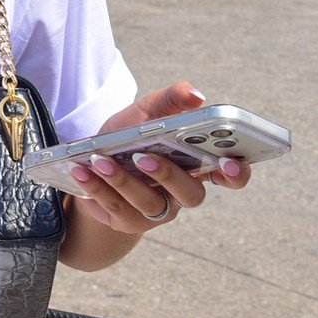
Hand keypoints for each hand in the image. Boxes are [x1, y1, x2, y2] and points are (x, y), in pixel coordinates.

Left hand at [71, 82, 250, 232]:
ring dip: (122, 181)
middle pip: (191, 194)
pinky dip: (97, 187)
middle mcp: (183, 191)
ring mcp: (158, 210)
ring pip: (148, 203)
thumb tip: (195, 95)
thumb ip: (170, 99)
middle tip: (142, 157)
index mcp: (199, 164)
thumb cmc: (130, 136)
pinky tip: (82, 170)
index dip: (236, 173)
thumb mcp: (147, 112)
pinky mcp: (128, 222)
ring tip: (100, 160)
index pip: (231, 175)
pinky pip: (115, 208)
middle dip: (168, 175)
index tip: (228, 162)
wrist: (94, 165)